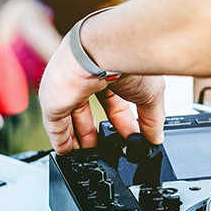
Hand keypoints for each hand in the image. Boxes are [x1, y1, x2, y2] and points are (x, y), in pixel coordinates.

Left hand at [39, 34, 165, 154]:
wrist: (106, 51)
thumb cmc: (129, 59)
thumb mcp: (150, 94)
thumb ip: (152, 119)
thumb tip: (156, 138)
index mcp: (110, 72)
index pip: (114, 103)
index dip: (120, 124)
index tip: (128, 141)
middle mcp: (87, 78)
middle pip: (89, 111)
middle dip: (96, 133)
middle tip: (104, 152)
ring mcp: (68, 88)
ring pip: (70, 118)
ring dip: (78, 139)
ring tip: (86, 159)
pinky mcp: (54, 99)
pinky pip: (54, 123)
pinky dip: (60, 139)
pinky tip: (66, 152)